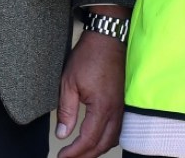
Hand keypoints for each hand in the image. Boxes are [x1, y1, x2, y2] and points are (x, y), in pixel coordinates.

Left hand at [54, 15, 126, 157]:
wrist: (107, 38)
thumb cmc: (89, 56)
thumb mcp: (69, 83)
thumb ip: (66, 111)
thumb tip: (62, 134)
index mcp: (102, 108)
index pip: (88, 140)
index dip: (73, 153)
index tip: (61, 156)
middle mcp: (115, 111)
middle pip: (102, 145)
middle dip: (85, 156)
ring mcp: (121, 107)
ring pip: (113, 139)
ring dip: (97, 149)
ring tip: (81, 152)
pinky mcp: (122, 102)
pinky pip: (118, 129)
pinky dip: (106, 139)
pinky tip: (97, 138)